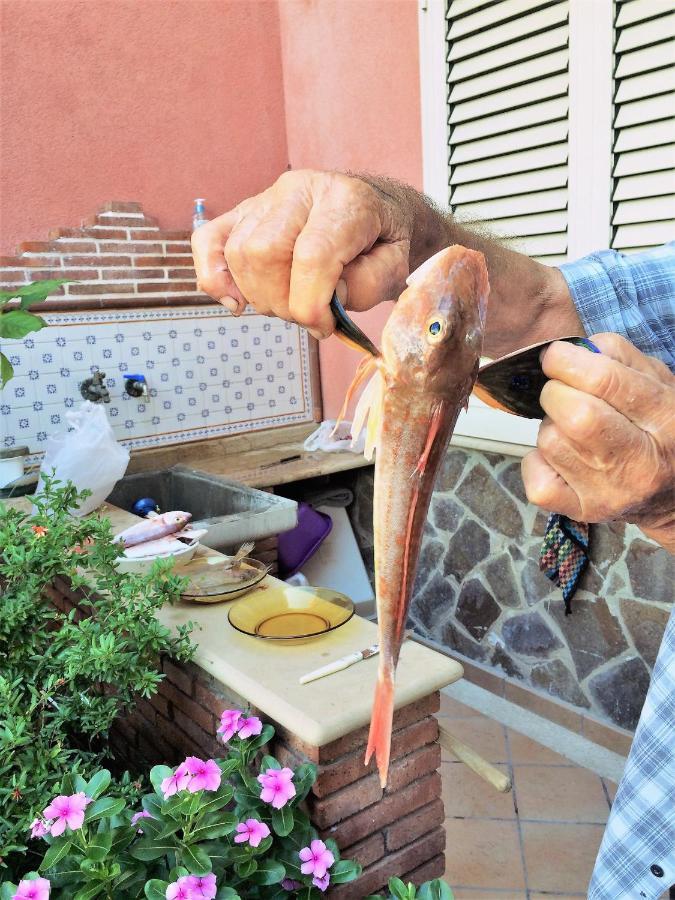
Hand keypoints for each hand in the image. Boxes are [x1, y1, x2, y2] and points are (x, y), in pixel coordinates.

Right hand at [191, 169, 412, 337]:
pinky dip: (214, 277)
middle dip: (283, 302)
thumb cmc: (384, 244)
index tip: (324, 326)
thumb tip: (323, 299)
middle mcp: (300, 190)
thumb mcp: (395, 269)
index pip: (312, 254)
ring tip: (288, 304)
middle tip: (308, 316)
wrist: (376, 214)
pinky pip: (208, 240)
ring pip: (239, 253)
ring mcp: (266, 198)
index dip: (311, 304)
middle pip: (265, 252)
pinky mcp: (243, 212)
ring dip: (259, 296)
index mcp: (345, 200)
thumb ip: (366, 285)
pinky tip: (235, 301)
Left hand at [522, 334, 674, 551]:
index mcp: (666, 420)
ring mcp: (610, 493)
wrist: (672, 493)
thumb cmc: (658, 429)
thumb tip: (571, 350)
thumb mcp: (657, 383)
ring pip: (550, 441)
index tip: (557, 356)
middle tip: (564, 392)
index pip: (607, 382)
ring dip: (551, 426)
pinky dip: (537, 460)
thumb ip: (617, 357)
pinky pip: (535, 476)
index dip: (569, 362)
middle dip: (557, 392)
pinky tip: (562, 456)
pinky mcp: (582, 511)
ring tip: (573, 429)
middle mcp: (641, 463)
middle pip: (575, 415)